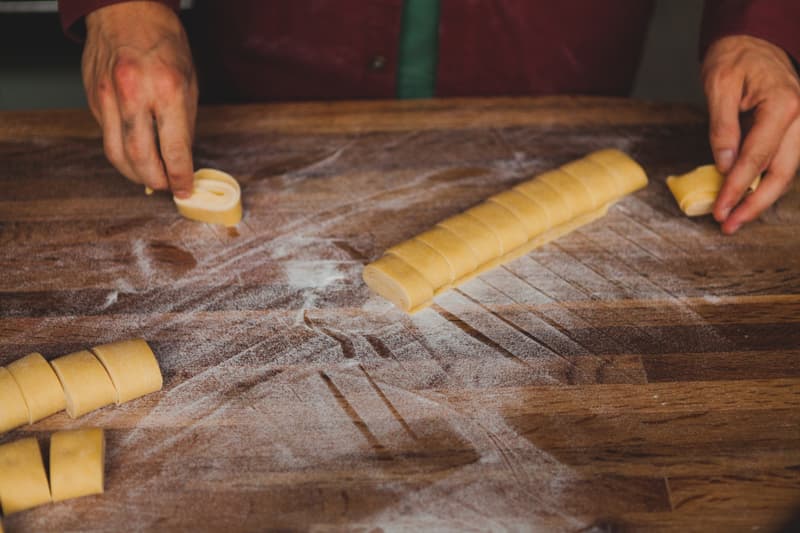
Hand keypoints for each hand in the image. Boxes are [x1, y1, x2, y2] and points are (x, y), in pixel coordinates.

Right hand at [82, 1, 197, 197]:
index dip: (180, 176)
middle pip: (141, 158)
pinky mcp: (93, 99)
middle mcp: (134, 94)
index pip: (174, 149)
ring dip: (135, 174)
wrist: (126, 11)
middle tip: (167, 187)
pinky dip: (122, 152)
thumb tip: (182, 160)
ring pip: (117, 154)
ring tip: (150, 178)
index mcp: (167, 90)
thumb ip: (185, 123)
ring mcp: (108, 97)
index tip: (185, 189)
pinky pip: (107, 136)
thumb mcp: (189, 82)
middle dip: (156, 181)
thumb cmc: (163, 44)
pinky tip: (135, 154)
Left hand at [703, 35, 799, 233]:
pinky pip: (781, 162)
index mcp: (783, 105)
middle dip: (755, 204)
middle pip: (782, 173)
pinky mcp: (791, 131)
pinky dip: (764, 183)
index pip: (757, 157)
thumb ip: (722, 126)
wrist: (751, 41)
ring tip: (735, 219)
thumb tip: (725, 165)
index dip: (736, 187)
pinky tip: (744, 199)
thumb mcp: (719, 86)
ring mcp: (799, 125)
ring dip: (761, 199)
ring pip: (786, 172)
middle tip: (728, 225)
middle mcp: (799, 117)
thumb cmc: (734, 58)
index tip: (719, 209)